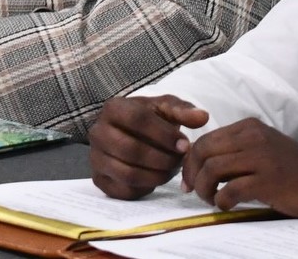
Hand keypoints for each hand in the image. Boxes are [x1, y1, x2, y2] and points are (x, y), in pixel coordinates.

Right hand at [89, 95, 209, 199]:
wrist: (128, 133)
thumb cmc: (149, 119)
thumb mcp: (165, 108)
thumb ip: (183, 110)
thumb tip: (202, 117)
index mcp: (113, 108)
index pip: (138, 120)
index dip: (164, 134)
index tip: (185, 145)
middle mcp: (97, 132)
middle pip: (130, 150)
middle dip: (161, 159)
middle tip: (179, 161)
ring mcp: (95, 157)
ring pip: (127, 173)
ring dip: (156, 175)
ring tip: (171, 170)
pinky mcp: (99, 179)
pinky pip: (123, 190)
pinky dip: (145, 188)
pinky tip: (156, 178)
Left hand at [181, 117, 297, 216]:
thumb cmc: (286, 168)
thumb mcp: (259, 148)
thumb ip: (233, 150)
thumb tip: (197, 165)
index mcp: (248, 127)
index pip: (205, 140)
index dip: (190, 162)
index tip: (189, 180)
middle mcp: (253, 137)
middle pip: (203, 151)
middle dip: (192, 174)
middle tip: (194, 191)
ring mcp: (261, 158)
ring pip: (212, 169)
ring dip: (204, 189)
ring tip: (211, 199)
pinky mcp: (268, 180)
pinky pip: (231, 190)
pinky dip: (221, 201)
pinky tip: (226, 205)